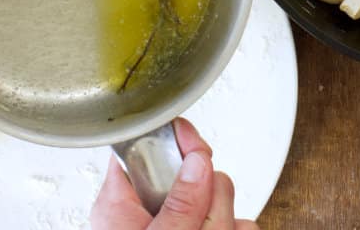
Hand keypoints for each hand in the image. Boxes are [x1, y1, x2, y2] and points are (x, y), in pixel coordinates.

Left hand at [90, 118, 259, 229]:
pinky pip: (238, 220)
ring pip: (222, 197)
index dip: (176, 139)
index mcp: (121, 203)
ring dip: (224, 220)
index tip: (195, 145)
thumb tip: (199, 161)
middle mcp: (150, 212)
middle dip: (210, 199)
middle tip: (200, 225)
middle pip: (199, 172)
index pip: (148, 143)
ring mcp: (183, 223)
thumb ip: (178, 202)